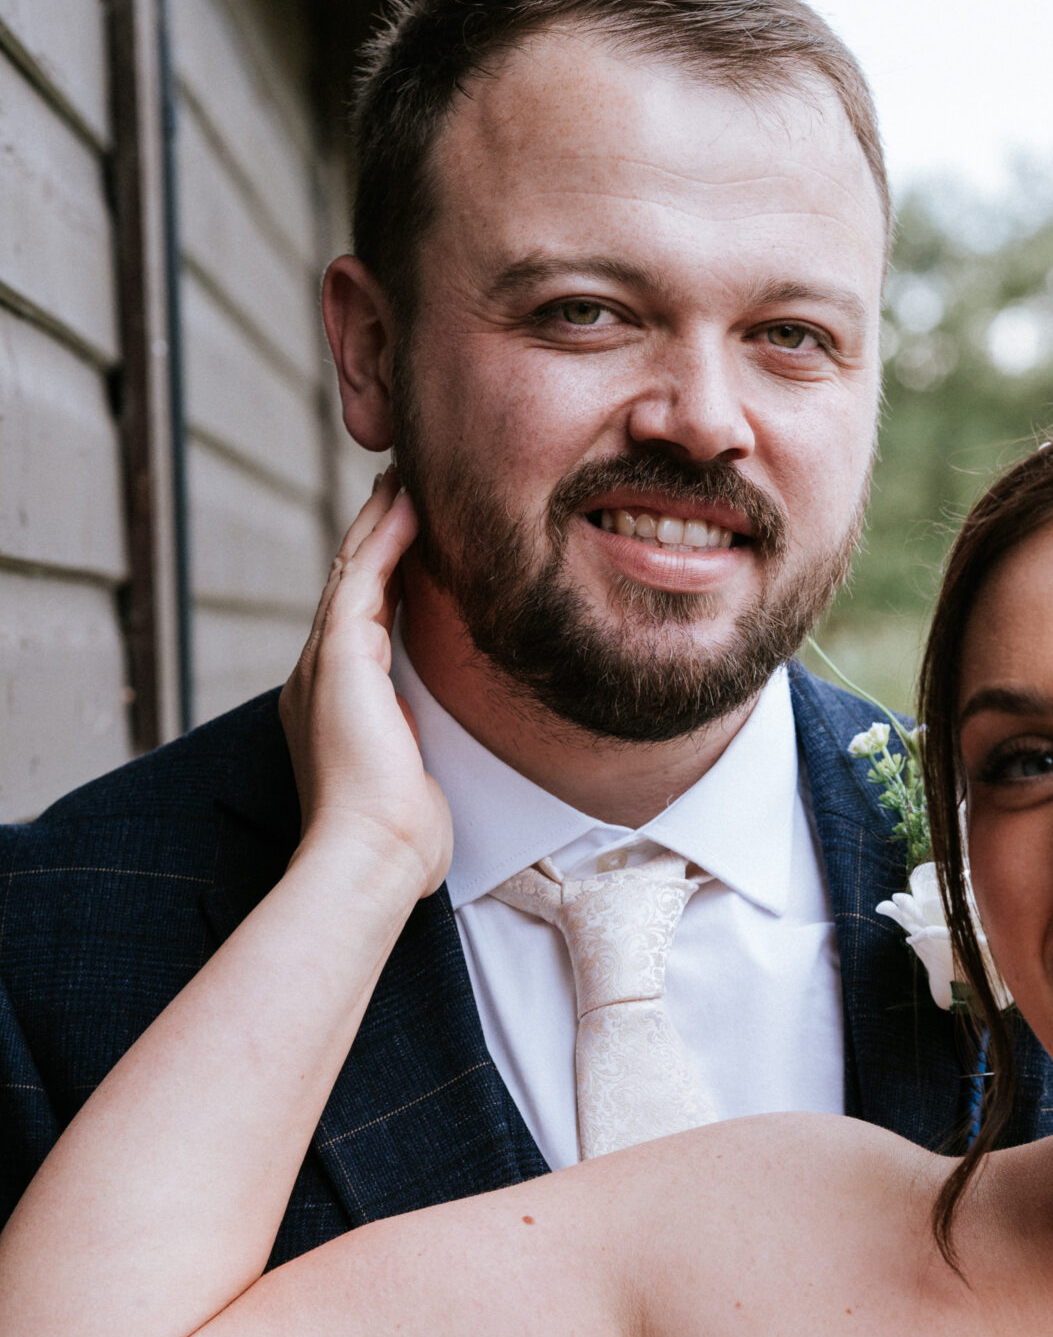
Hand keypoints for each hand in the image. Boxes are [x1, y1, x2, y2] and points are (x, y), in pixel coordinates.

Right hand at [279, 473, 450, 895]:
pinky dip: (385, 538)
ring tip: (404, 479)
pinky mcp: (338, 657)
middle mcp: (322, 676)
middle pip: (351, 585)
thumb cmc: (400, 841)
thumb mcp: (418, 779)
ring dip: (379, 521)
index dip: (385, 575)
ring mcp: (324, 663)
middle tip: (402, 486)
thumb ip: (424, 747)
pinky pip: (363, 579)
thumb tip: (445, 748)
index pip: (363, 621)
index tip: (412, 539)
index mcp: (337, 702)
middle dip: (376, 535)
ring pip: (352, 571)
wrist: (370, 857)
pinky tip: (406, 505)